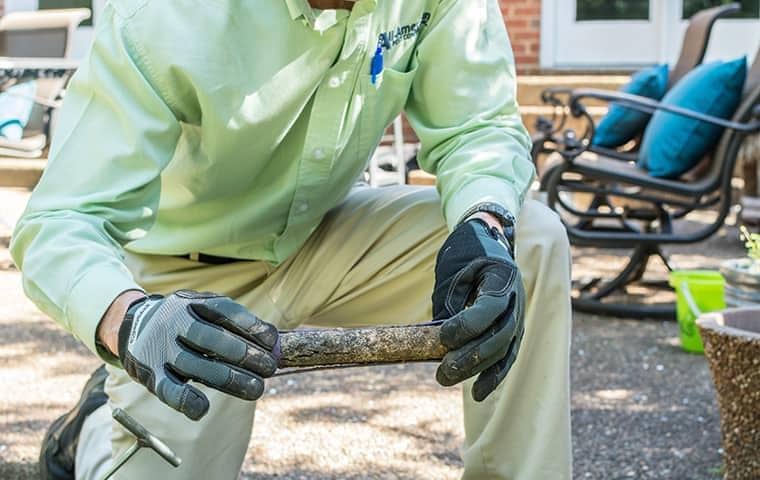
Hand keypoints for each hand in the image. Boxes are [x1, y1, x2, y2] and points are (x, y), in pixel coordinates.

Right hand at [118, 290, 279, 419]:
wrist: (132, 326)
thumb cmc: (184, 321)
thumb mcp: (203, 310)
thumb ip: (234, 324)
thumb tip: (275, 345)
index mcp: (190, 303)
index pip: (223, 310)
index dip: (250, 325)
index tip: (272, 341)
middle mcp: (173, 323)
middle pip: (212, 339)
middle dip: (245, 354)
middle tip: (270, 368)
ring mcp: (160, 348)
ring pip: (196, 365)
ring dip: (229, 379)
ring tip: (256, 389)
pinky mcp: (151, 374)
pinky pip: (169, 389)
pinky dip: (186, 401)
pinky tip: (203, 409)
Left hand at [433, 218, 524, 400]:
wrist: (487, 238)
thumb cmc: (465, 253)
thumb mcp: (453, 271)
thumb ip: (448, 303)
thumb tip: (436, 341)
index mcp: (503, 276)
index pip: (491, 307)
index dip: (469, 325)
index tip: (444, 337)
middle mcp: (517, 297)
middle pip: (500, 334)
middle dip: (470, 357)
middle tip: (442, 373)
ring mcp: (518, 313)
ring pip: (504, 348)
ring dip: (478, 369)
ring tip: (448, 380)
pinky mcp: (514, 328)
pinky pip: (508, 354)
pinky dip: (494, 374)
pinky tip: (478, 391)